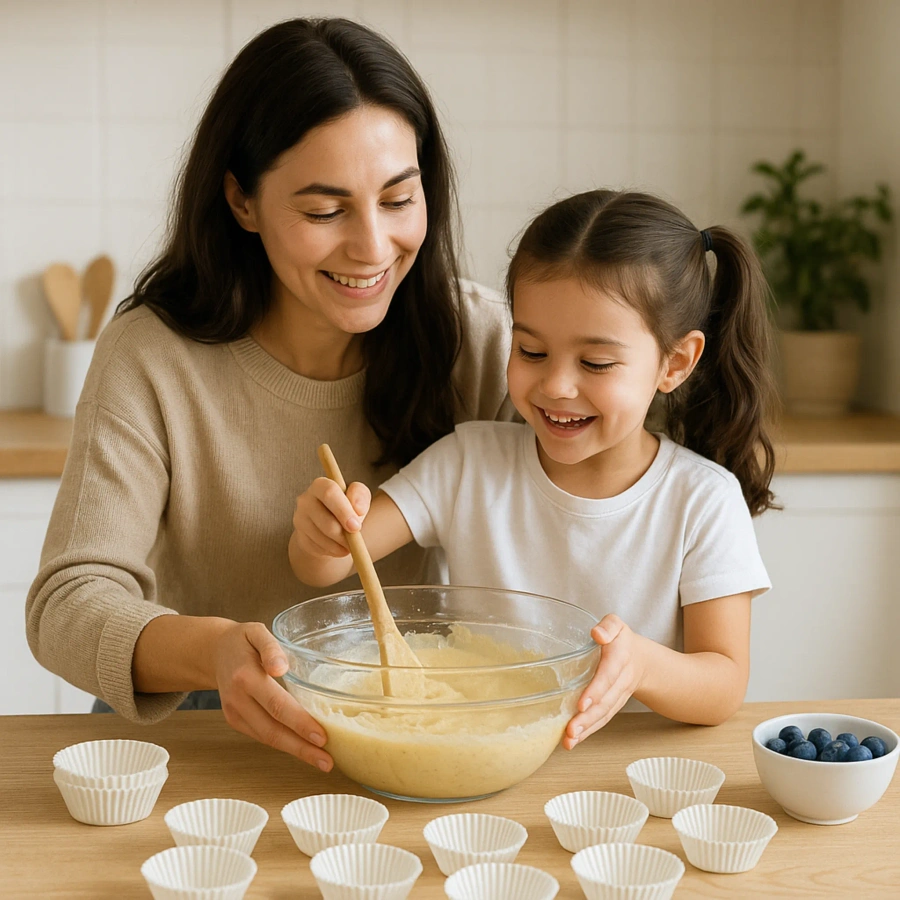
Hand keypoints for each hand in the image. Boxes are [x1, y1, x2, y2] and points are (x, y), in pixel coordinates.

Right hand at [214, 621, 333, 771]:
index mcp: (245, 676)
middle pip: (272, 730)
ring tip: (322, 761)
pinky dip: (283, 744)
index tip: (322, 736)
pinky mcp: (235, 721)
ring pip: (267, 738)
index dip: (299, 723)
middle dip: (301, 748)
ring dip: (295, 752)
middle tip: (327, 762)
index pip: (276, 704)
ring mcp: (234, 713)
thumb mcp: (256, 632)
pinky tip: (303, 749)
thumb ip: (270, 647)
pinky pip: (261, 735)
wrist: (214, 652)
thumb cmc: (242, 640)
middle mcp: (238, 699)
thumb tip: (281, 667)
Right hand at [291, 477, 371, 559]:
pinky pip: (317, 547)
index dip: (344, 511)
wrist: (332, 524)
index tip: (356, 526)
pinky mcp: (300, 536)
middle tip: (355, 540)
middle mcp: (305, 500)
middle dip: (342, 533)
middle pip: (325, 519)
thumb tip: (358, 509)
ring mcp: (300, 519)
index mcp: (320, 485)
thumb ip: (360, 495)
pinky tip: (339, 547)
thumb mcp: (358, 496)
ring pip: (321, 536)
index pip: (329, 493)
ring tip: (350, 545)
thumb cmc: (347, 505)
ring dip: (339, 544)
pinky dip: (332, 550)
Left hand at [562, 614, 644, 749]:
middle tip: (571, 731)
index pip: (608, 675)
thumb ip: (608, 626)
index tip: (581, 704)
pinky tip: (573, 741)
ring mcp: (618, 695)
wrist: (641, 658)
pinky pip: (602, 719)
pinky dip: (589, 731)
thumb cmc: (620, 638)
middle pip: (605, 701)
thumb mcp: (616, 624)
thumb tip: (597, 634)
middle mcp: (621, 679)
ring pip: (604, 714)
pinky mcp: (613, 705)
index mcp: (620, 656)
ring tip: (569, 741)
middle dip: (588, 718)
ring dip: (587, 729)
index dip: (596, 690)